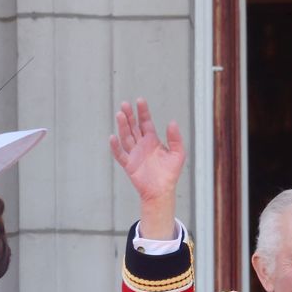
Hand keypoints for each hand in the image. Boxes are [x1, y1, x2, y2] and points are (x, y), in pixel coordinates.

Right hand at [108, 98, 185, 238]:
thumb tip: (171, 122)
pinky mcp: (129, 165)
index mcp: (152, 140)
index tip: (140, 101)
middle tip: (124, 104)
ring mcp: (134, 154)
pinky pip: (120, 154)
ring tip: (120, 114)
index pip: (145, 122)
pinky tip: (113, 137)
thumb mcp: (178, 153)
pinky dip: (115, 147)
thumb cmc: (170, 173)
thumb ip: (175, 138)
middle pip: (133, 127)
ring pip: (126, 137)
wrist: (162, 191)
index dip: (143, 112)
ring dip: (122, 126)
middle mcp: (141, 145)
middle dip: (129, 115)